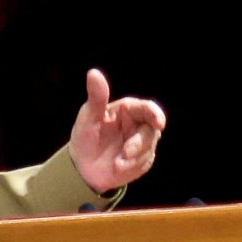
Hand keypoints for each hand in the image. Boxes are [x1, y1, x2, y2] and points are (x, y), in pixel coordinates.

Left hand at [69, 69, 165, 193]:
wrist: (82, 166)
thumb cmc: (85, 137)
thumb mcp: (88, 117)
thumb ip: (96, 97)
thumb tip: (93, 73)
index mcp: (127, 110)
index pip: (146, 108)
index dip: (156, 114)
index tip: (159, 123)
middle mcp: (138, 125)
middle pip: (152, 131)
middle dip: (140, 144)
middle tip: (125, 154)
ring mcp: (142, 143)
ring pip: (149, 148)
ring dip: (133, 158)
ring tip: (116, 164)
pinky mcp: (142, 159)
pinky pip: (144, 163)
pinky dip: (132, 167)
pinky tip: (118, 168)